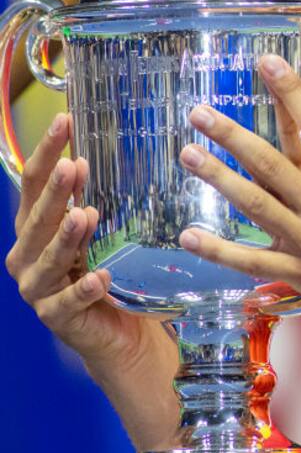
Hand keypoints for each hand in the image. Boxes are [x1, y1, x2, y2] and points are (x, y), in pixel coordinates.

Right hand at [5, 115, 174, 379]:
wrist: (120, 332)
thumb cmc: (108, 272)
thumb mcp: (100, 232)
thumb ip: (91, 200)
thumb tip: (92, 156)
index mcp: (35, 228)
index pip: (33, 184)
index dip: (46, 152)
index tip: (65, 120)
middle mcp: (28, 255)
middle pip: (37, 218)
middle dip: (54, 192)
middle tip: (71, 166)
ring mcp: (38, 288)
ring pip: (49, 258)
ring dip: (66, 238)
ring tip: (84, 215)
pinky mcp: (56, 317)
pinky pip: (69, 302)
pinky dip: (84, 289)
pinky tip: (100, 277)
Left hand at [176, 54, 300, 320]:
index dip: (292, 94)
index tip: (269, 66)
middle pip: (270, 164)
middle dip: (233, 135)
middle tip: (201, 113)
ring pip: (253, 205)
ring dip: (217, 178)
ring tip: (189, 154)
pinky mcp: (296, 272)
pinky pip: (250, 260)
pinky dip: (218, 250)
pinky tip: (188, 235)